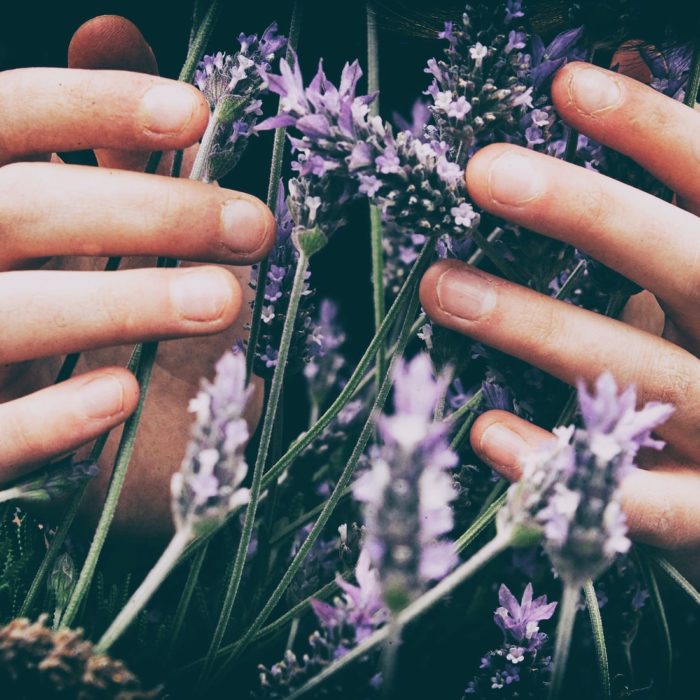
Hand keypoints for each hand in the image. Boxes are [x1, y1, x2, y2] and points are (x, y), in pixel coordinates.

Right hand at [0, 17, 273, 538]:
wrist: (12, 410)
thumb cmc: (51, 294)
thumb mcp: (75, 212)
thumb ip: (90, 133)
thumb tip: (113, 26)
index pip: (4, 118)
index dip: (90, 105)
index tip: (195, 111)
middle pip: (18, 210)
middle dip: (144, 212)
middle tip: (254, 227)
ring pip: (8, 314)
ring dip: (120, 301)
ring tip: (224, 300)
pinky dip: (52, 417)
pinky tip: (121, 394)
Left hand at [420, 61, 699, 582]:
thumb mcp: (699, 257)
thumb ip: (671, 191)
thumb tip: (619, 70)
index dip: (652, 131)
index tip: (567, 85)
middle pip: (680, 263)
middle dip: (587, 213)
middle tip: (482, 173)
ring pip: (637, 370)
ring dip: (535, 326)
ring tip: (440, 286)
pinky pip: (639, 497)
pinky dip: (560, 465)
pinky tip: (487, 432)